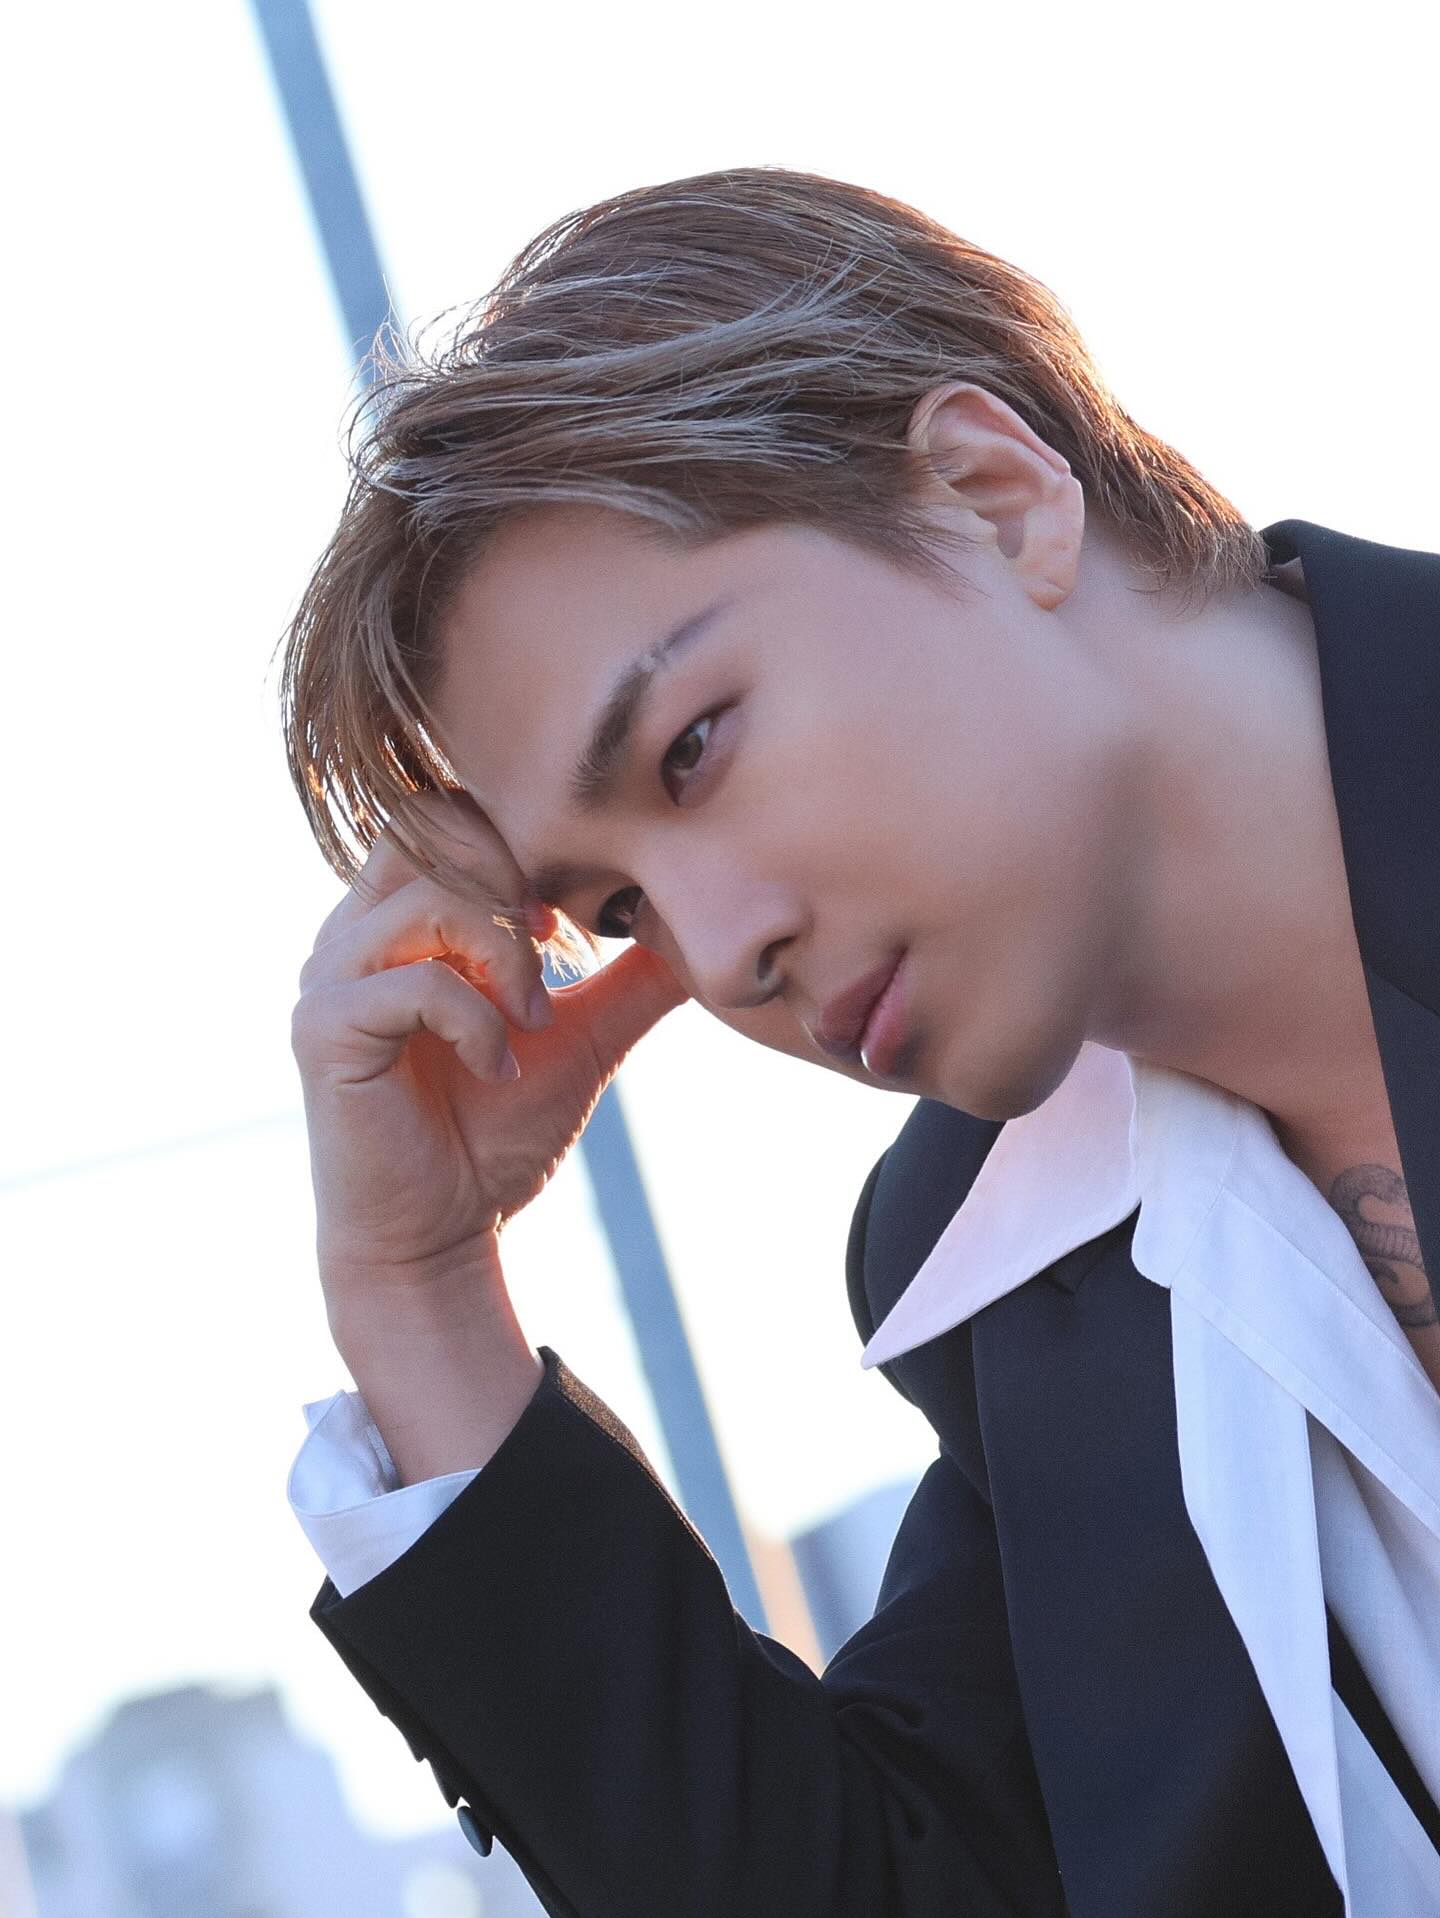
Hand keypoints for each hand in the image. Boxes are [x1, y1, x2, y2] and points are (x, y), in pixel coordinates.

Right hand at [290, 789, 689, 1322]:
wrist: (442, 1236)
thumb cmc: (495, 1131)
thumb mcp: (584, 1036)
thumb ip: (632, 977)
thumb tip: (700, 927)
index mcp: (399, 915)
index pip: (451, 813)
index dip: (523, 844)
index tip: (568, 922)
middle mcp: (352, 929)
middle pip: (433, 828)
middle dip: (516, 886)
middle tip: (555, 958)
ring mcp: (329, 974)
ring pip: (433, 903)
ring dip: (509, 962)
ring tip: (534, 1024)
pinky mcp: (323, 1027)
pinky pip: (416, 984)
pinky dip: (479, 1023)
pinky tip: (499, 1069)